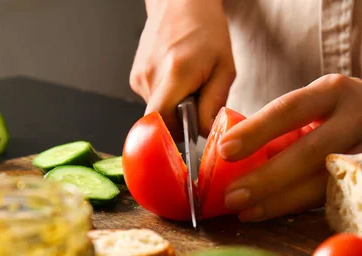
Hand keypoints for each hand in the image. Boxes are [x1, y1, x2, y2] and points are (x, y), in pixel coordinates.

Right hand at [130, 0, 234, 136]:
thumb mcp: (225, 68)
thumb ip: (214, 104)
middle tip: (197, 104)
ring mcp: (139, 77)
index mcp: (176, 73)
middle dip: (181, 123)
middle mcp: (151, 76)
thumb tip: (205, 133)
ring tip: (189, 86)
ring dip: (176, 108)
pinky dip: (168, 98)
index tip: (192, 135)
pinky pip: (153, 101)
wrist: (180, 4)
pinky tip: (178, 80)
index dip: (176, 136)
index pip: (162, 122)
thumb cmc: (206, 31)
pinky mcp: (136, 78)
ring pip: (158, 112)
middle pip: (162, 121)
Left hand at [217, 74, 361, 221]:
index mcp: (335, 90)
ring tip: (247, 212)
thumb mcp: (326, 100)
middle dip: (266, 179)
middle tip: (231, 196)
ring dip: (281, 201)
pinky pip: (338, 196)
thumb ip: (292, 123)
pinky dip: (304, 207)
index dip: (257, 130)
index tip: (224, 150)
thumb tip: (237, 156)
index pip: (290, 109)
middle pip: (309, 153)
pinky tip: (277, 213)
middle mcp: (359, 116)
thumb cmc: (352, 108)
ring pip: (325, 182)